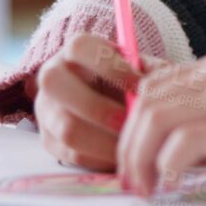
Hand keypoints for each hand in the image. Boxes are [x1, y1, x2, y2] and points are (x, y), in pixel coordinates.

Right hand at [31, 32, 142, 169]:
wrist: (109, 104)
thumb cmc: (128, 82)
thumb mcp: (140, 70)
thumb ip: (151, 73)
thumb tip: (159, 91)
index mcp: (74, 51)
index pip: (79, 47)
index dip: (110, 66)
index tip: (140, 84)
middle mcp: (52, 76)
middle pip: (55, 84)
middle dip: (99, 107)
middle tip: (130, 120)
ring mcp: (46, 111)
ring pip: (67, 128)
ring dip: (105, 140)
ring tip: (133, 143)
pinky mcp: (49, 141)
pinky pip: (74, 155)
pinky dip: (103, 158)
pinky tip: (124, 154)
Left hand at [115, 50, 205, 205]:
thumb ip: (195, 128)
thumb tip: (144, 147)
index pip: (148, 86)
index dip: (127, 128)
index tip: (128, 168)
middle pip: (144, 99)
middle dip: (126, 146)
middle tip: (132, 186)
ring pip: (155, 115)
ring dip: (138, 158)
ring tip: (145, 190)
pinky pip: (184, 140)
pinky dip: (167, 166)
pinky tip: (172, 188)